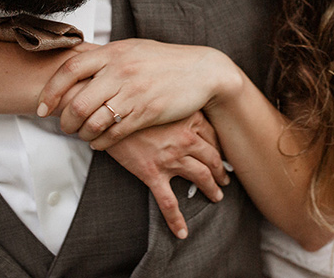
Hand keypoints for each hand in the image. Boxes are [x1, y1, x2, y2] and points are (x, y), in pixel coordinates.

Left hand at [36, 38, 243, 149]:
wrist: (201, 71)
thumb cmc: (164, 61)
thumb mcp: (132, 49)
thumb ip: (106, 58)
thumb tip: (76, 63)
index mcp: (113, 52)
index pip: (69, 70)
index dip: (50, 91)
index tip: (42, 107)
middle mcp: (120, 71)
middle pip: (78, 101)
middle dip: (66, 120)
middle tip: (65, 126)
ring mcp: (134, 92)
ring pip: (94, 120)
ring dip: (82, 133)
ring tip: (82, 135)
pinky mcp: (147, 112)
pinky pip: (114, 133)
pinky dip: (101, 142)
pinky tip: (99, 142)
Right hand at [105, 111, 229, 238]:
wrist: (108, 113)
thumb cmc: (136, 103)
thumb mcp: (163, 101)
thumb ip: (181, 108)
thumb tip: (194, 118)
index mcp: (189, 119)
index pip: (214, 138)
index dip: (221, 149)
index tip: (223, 156)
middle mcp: (184, 140)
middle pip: (213, 159)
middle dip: (221, 171)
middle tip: (225, 179)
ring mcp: (170, 158)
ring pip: (201, 178)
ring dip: (212, 189)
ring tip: (216, 196)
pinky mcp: (152, 173)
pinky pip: (168, 202)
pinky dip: (176, 219)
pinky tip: (182, 232)